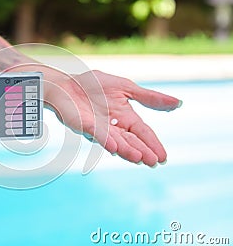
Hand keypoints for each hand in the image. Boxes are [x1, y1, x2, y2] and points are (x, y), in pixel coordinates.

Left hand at [46, 70, 180, 166]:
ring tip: (139, 158)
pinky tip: (115, 147)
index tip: (163, 157)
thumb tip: (178, 103)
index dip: (152, 144)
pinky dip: (106, 140)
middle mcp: (113, 127)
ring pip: (115, 141)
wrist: (66, 83)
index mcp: (125, 117)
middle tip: (153, 162)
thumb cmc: (93, 86)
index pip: (142, 132)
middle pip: (131, 141)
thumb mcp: (125, 88)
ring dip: (127, 150)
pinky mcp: (84, 125)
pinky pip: (96, 133)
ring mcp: (98, 128)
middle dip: (142, 151)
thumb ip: (148, 97)